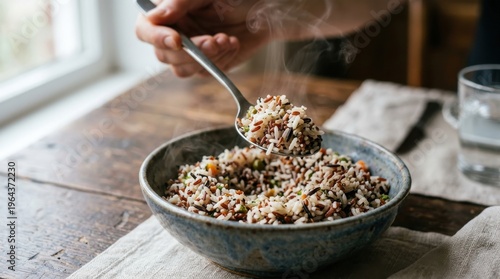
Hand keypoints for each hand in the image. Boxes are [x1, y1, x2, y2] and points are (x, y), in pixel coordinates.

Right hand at [135, 0, 269, 76]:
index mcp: (166, 12)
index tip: (177, 41)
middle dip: (191, 51)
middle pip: (163, 55)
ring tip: (226, 39)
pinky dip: (221, 61)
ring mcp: (189, 51)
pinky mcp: (206, 64)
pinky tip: (232, 43)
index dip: (156, 37)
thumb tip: (153, 17)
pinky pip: (205, 73)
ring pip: (182, 69)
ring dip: (206, 58)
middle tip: (213, 40)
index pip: (145, 29)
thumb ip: (179, 2)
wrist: (265, 9)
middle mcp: (173, 32)